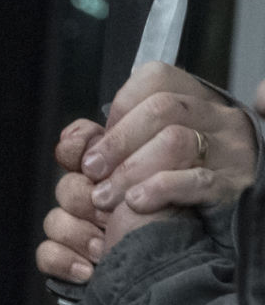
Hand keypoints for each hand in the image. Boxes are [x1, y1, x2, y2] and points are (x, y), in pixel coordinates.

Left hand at [35, 64, 258, 283]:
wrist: (218, 225)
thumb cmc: (167, 183)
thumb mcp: (139, 153)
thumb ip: (103, 142)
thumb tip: (71, 143)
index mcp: (193, 101)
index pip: (156, 80)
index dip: (119, 109)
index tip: (100, 141)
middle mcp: (217, 119)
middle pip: (162, 108)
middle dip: (116, 142)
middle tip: (91, 172)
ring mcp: (230, 150)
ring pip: (176, 141)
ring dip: (129, 170)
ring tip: (105, 197)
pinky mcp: (234, 186)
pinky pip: (197, 180)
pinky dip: (159, 189)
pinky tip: (136, 202)